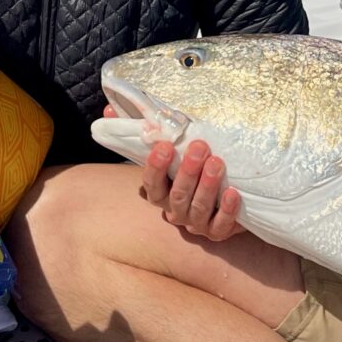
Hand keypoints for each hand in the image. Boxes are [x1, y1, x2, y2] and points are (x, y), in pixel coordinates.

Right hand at [109, 104, 243, 241]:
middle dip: (188, 171)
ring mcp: (196, 223)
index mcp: (161, 193)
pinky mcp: (218, 231)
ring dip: (207, 186)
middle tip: (200, 147)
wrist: (221, 200)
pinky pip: (221, 225)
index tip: (165, 146)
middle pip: (177, 195)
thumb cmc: (191, 170)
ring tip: (217, 162)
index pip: (151, 184)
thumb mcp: (170, 151)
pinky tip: (232, 193)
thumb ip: (140, 131)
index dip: (156, 167)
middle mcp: (175, 211)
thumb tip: (109, 110)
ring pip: (198, 208)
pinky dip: (227, 210)